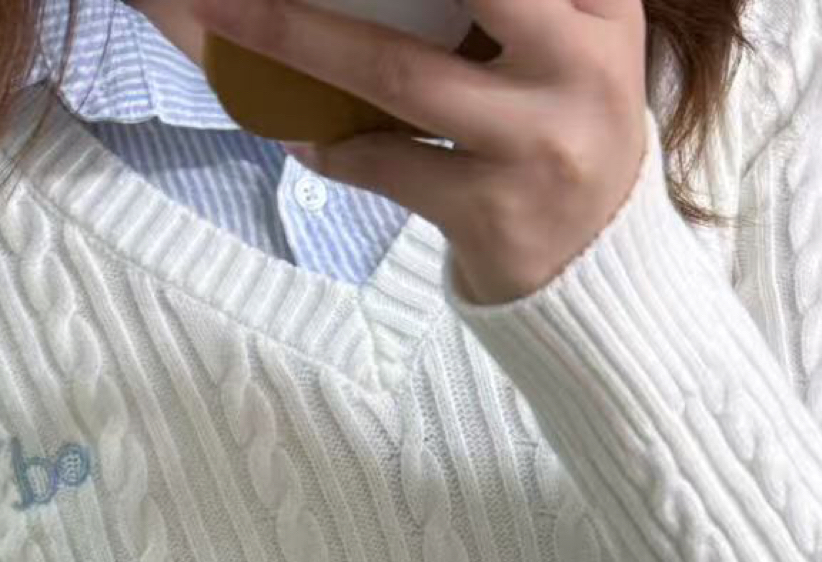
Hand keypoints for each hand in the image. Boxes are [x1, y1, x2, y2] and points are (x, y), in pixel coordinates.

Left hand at [190, 0, 650, 304]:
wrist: (600, 274)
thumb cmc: (564, 130)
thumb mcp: (568, 46)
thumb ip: (509, 6)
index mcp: (601, 9)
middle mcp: (578, 67)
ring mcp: (534, 145)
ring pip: (397, 73)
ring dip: (294, 37)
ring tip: (219, 12)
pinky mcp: (490, 213)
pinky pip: (386, 165)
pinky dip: (332, 147)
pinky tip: (299, 134)